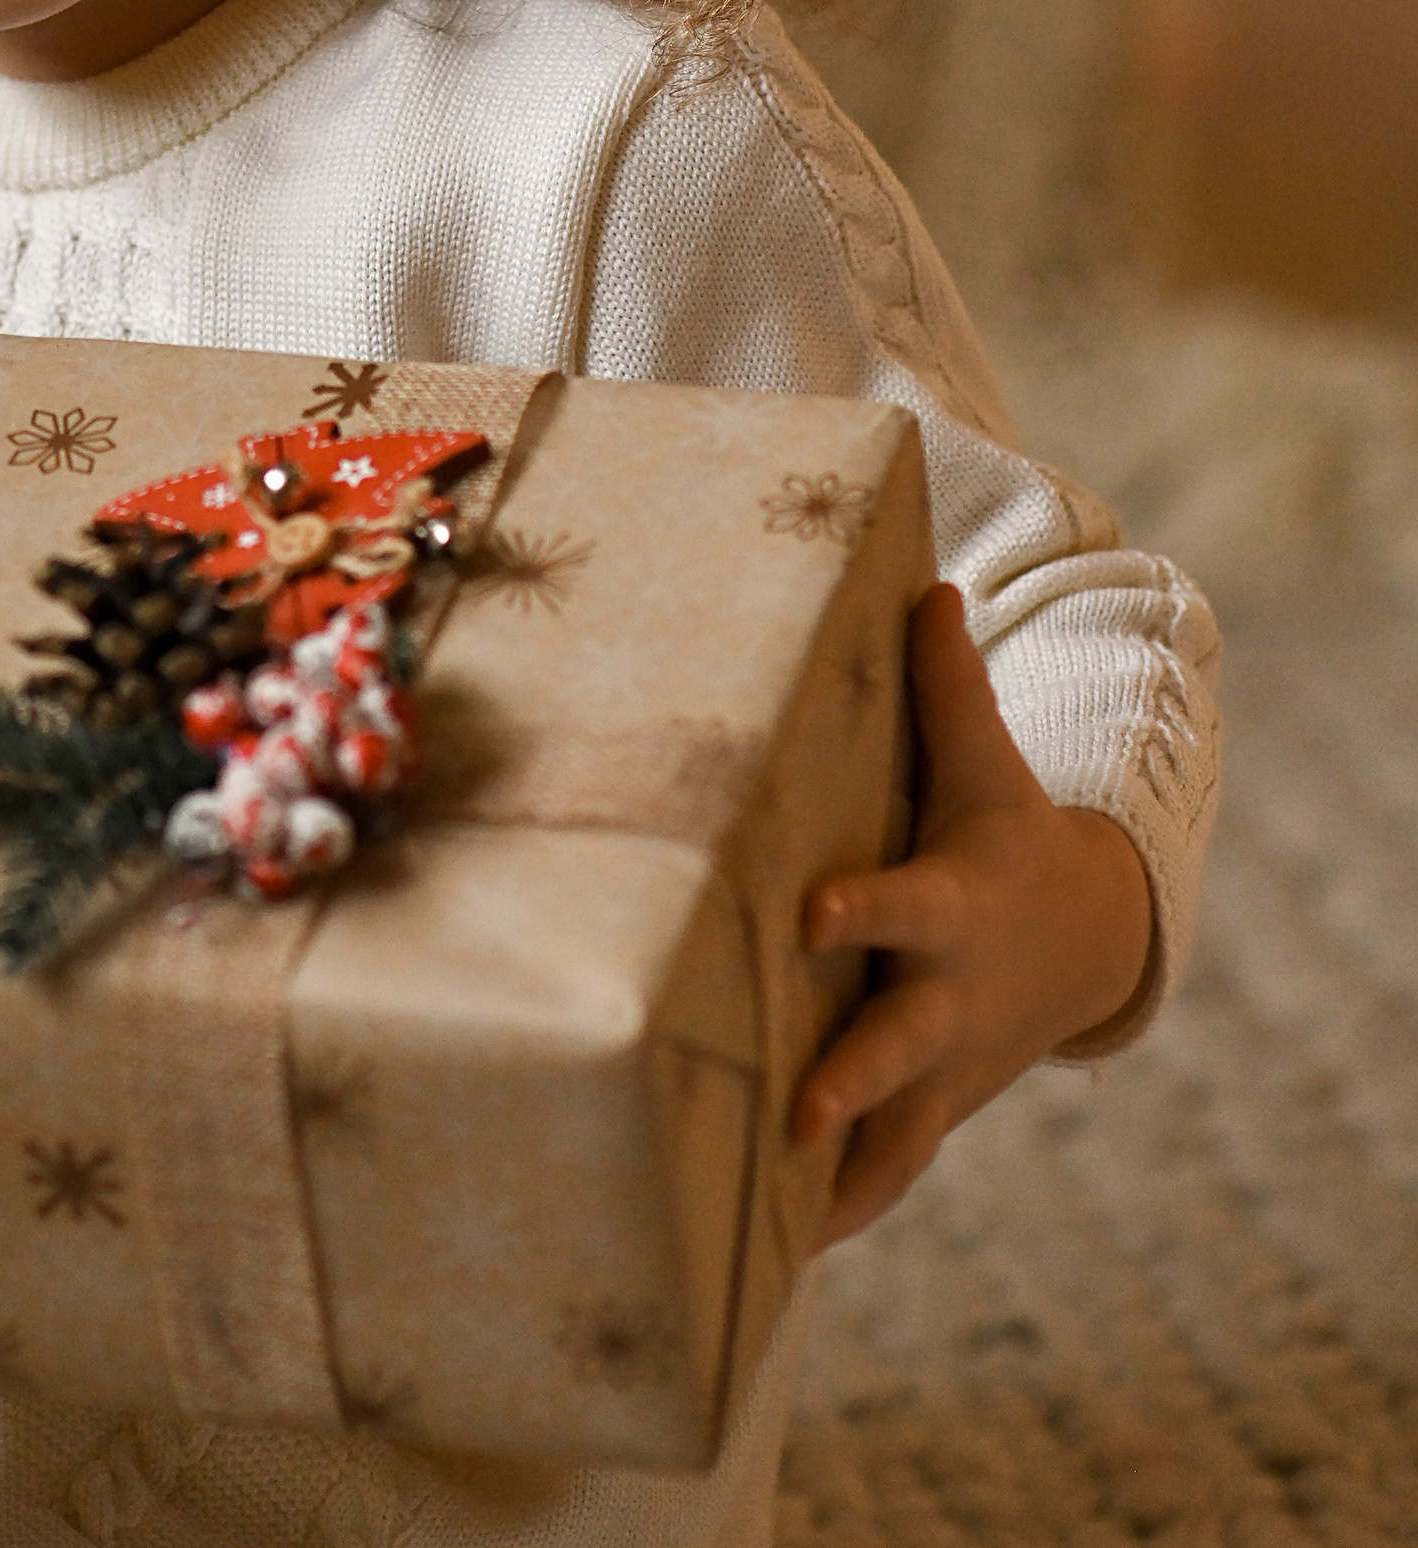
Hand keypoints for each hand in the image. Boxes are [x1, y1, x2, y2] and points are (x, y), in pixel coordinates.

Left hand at [791, 580, 1153, 1247]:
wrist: (1078, 938)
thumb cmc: (996, 829)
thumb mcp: (981, 761)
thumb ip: (944, 681)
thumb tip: (924, 581)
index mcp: (949, 906)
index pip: (900, 904)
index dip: (857, 907)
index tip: (806, 913)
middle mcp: (944, 999)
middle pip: (895, 1046)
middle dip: (848, 1080)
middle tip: (793, 1114)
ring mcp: (943, 1068)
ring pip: (891, 1137)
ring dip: (836, 1181)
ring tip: (763, 1233)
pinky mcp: (931, 1112)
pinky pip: (884, 1175)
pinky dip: (837, 1217)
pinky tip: (761, 1259)